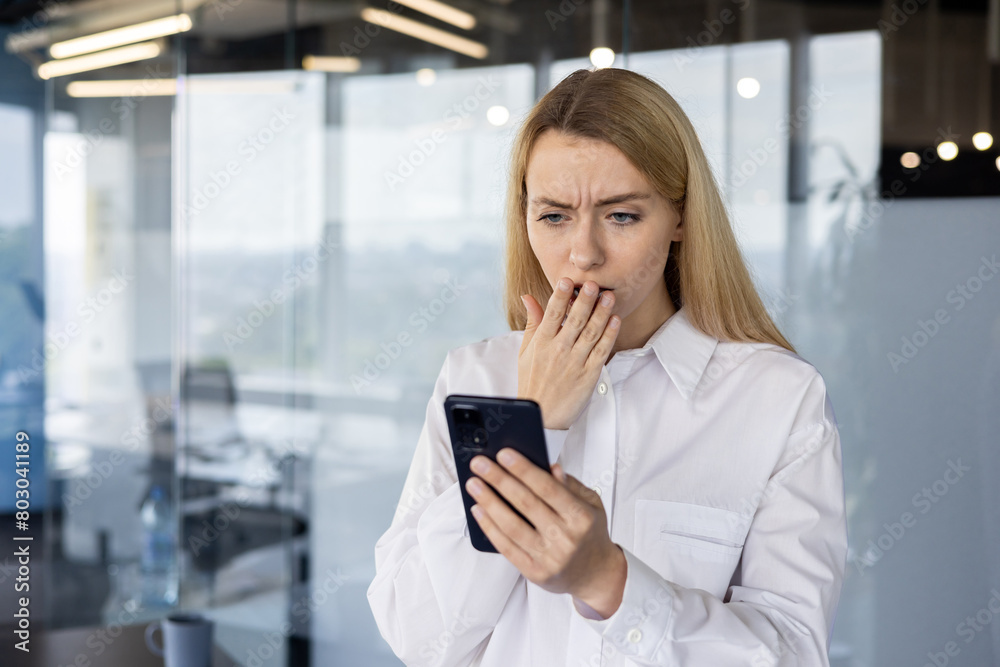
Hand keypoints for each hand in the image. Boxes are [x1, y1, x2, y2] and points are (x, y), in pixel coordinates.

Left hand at [465, 448, 627, 616]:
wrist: (597, 575)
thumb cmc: (590, 533)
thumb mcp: (591, 504)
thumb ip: (570, 485)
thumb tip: (549, 467)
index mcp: (581, 517)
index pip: (548, 487)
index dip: (524, 469)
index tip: (503, 454)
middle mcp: (565, 537)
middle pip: (526, 503)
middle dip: (499, 480)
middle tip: (480, 464)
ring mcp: (549, 557)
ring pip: (512, 525)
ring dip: (488, 502)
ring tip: (473, 484)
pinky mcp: (535, 572)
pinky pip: (507, 547)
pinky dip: (490, 527)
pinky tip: (478, 510)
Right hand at [518, 278, 619, 429]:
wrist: (542, 415)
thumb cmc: (533, 381)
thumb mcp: (526, 351)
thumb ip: (532, 322)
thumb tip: (527, 296)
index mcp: (541, 343)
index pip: (551, 315)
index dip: (559, 297)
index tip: (566, 280)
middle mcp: (558, 351)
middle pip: (574, 321)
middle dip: (584, 301)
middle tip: (592, 284)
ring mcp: (575, 363)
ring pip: (591, 333)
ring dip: (601, 314)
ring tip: (609, 297)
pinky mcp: (589, 375)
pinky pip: (601, 352)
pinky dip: (609, 335)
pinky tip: (615, 321)